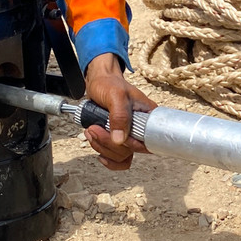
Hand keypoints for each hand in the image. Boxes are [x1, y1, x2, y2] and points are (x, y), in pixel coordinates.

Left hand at [83, 54, 155, 170]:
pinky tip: (99, 150)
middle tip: (94, 128)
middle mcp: (141, 129)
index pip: (148, 143)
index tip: (116, 134)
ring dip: (102, 147)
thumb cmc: (109, 84)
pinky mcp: (118, 138)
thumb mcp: (115, 95)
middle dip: (108, 143)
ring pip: (121, 156)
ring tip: (91, 131)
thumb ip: (119, 116)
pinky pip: (118, 158)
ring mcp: (129, 135)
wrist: (99, 81)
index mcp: (148, 118)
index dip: (131, 145)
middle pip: (131, 151)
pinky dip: (107, 158)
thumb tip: (120, 140)